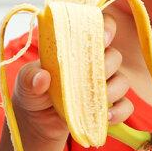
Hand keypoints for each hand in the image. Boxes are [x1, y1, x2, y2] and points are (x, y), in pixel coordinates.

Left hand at [11, 14, 131, 143]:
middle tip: (94, 75)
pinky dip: (119, 112)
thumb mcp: (25, 83)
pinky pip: (126, 106)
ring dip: (114, 90)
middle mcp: (94, 64)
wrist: (36, 123)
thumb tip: (42, 77)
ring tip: (98, 101)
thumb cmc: (33, 93)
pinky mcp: (109, 106)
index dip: (107, 27)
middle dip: (108, 64)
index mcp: (77, 48)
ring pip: (123, 81)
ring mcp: (103, 85)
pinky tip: (106, 117)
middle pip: (115, 55)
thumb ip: (30, 77)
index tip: (103, 38)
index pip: (99, 27)